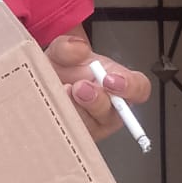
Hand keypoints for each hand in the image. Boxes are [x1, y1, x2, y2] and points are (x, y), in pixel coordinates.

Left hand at [45, 28, 151, 143]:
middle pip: (116, 113)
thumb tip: (79, 48)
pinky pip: (74, 133)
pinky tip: (54, 105)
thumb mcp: (62, 53)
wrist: (42, 83)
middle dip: (97, 100)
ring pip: (93, 125)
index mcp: (117, 84)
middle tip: (80, 88)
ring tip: (63, 92)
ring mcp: (94, 124)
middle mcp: (110, 107)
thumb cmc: (63, 70)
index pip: (139, 88)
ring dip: (77, 110)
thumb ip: (68, 47)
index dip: (129, 86)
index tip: (110, 79)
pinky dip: (63, 118)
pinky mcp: (77, 135)